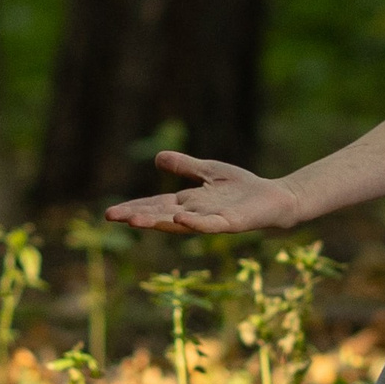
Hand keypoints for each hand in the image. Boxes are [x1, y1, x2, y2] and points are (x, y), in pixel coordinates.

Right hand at [103, 152, 303, 233]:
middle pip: (160, 215)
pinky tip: (180, 218)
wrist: (274, 198)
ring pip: (180, 223)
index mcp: (188, 203)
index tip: (110, 213)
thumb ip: (185, 166)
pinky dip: (195, 223)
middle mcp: (195, 214)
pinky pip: (210, 225)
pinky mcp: (230, 223)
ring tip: (135, 220)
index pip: (155, 206)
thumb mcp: (208, 171)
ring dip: (157, 222)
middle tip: (111, 217)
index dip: (134, 207)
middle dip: (136, 216)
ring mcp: (211, 220)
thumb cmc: (242, 188)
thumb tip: (157, 158)